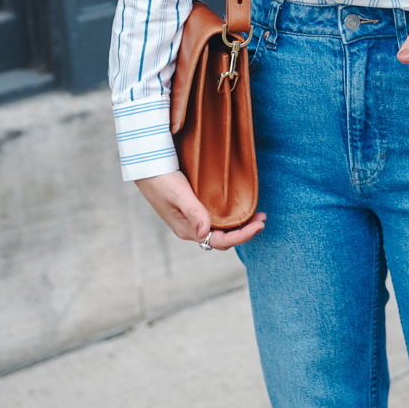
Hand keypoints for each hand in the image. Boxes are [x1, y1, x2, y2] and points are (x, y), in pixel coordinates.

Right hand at [135, 171, 265, 249]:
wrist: (145, 166)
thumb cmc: (160, 179)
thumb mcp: (178, 194)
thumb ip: (193, 211)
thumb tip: (205, 234)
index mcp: (187, 229)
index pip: (220, 241)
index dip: (242, 236)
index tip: (259, 224)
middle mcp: (190, 228)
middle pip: (222, 239)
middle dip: (244, 232)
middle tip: (263, 219)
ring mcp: (191, 220)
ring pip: (219, 230)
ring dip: (239, 226)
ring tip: (256, 215)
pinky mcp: (192, 209)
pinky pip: (214, 220)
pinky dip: (229, 218)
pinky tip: (237, 209)